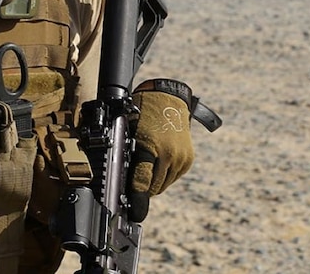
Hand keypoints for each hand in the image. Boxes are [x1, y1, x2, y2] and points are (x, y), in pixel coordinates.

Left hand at [129, 79, 195, 221]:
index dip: (135, 199)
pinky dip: (164, 174)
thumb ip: (128, 158)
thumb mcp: (130, 133)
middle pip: (153, 188)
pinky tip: (157, 162)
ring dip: (153, 183)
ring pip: (163, 185)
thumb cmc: (143, 113)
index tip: (133, 212)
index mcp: (152, 148)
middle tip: (132, 182)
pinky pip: (172, 177)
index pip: (141, 183)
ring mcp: (181, 158)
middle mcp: (170, 156)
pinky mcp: (188, 159)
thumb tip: (121, 183)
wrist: (168, 98)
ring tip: (145, 169)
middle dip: (142, 188)